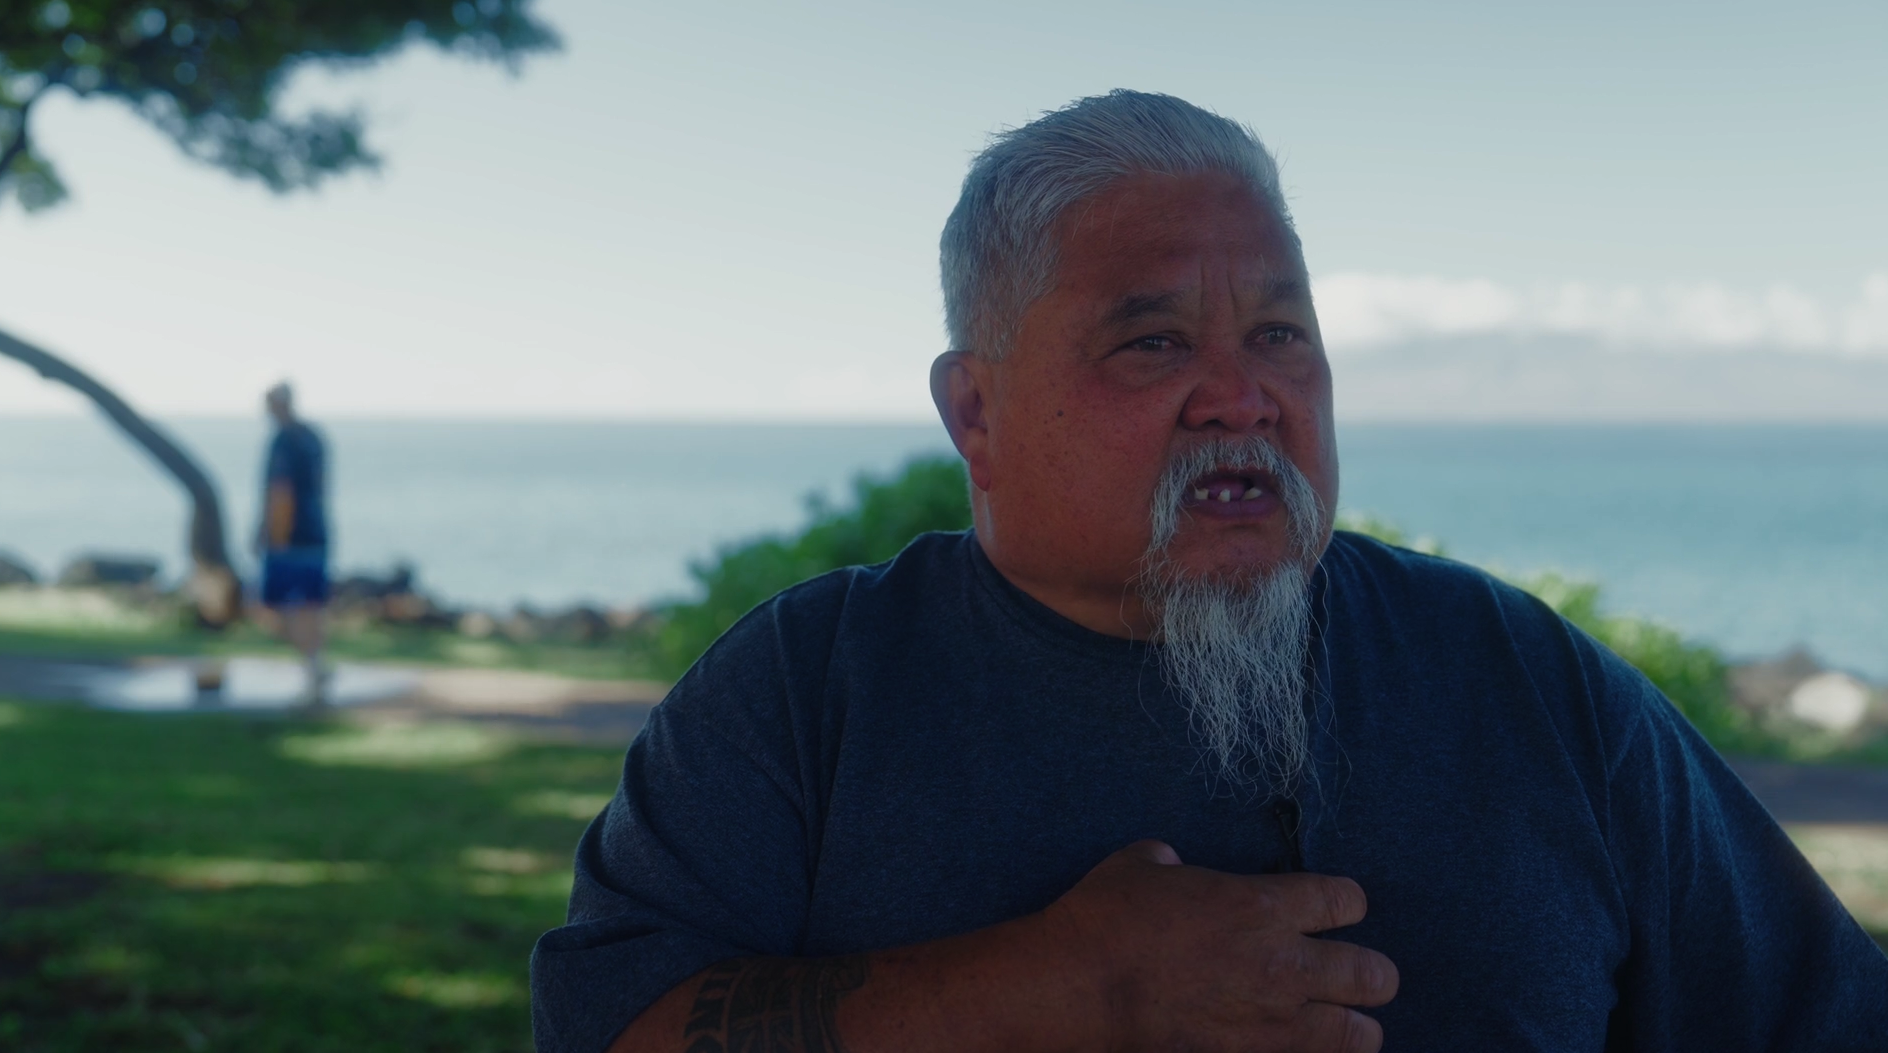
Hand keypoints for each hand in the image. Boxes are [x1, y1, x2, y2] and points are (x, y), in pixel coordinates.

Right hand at [1041, 840, 1397, 1052]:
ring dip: (1356, 1029)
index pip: (1344, 900)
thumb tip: (1172, 868)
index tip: (1339, 908)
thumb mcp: (1141, 864)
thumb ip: (1173, 865)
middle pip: (1372, 973)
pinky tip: (1295, 1050)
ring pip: (1355, 1035)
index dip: (1347, 903)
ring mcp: (1269, 1022)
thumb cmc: (1106, 917)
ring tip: (1350, 1028)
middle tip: (1362, 977)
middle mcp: (1282, 964)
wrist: (1078, 988)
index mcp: (1261, 905)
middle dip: (1374, 975)